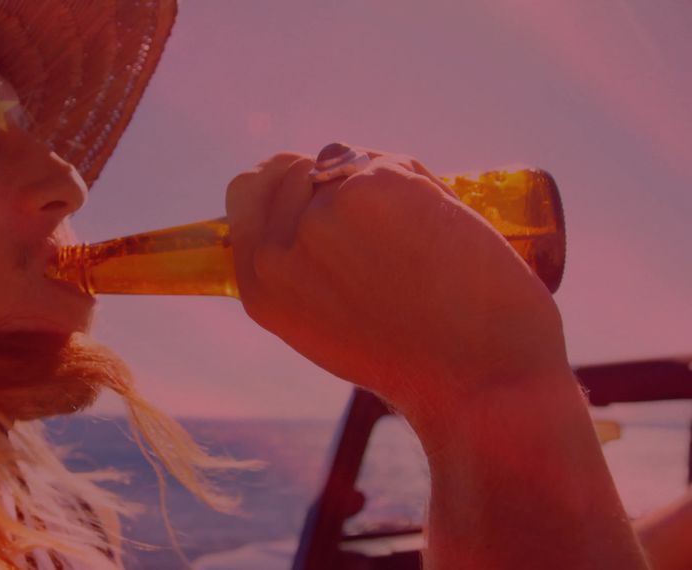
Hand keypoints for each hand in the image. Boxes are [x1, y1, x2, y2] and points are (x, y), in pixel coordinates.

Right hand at [224, 145, 572, 420]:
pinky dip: (417, 186)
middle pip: (290, 167)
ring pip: (343, 161)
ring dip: (377, 184)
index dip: (281, 182)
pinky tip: (438, 233)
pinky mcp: (372, 186)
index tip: (314, 184)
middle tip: (380, 221)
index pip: (246, 192)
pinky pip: (388, 162)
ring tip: (415, 241)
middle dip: (329, 180)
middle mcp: (278, 250)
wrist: (480, 374)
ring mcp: (321, 215)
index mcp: (260, 284)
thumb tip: (309, 191)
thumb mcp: (325, 323)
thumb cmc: (417, 358)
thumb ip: (300, 265)